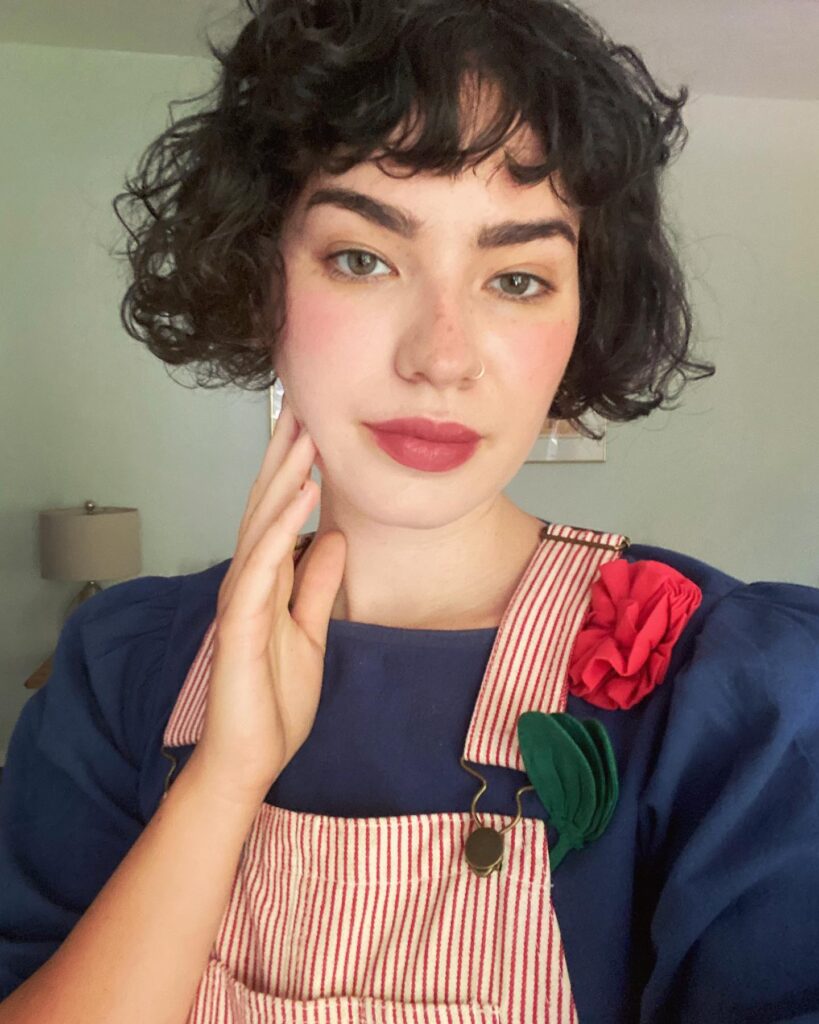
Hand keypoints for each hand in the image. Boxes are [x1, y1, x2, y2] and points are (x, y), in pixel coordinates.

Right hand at [192, 394, 346, 807]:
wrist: (249, 759)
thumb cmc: (272, 702)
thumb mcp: (309, 633)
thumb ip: (317, 586)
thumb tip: (331, 538)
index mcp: (265, 583)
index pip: (276, 516)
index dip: (290, 470)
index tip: (311, 428)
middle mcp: (247, 582)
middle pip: (263, 507)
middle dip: (282, 456)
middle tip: (302, 405)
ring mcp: (240, 600)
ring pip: (259, 525)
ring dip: (282, 477)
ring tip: (307, 434)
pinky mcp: (238, 625)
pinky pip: (262, 567)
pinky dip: (280, 527)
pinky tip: (302, 492)